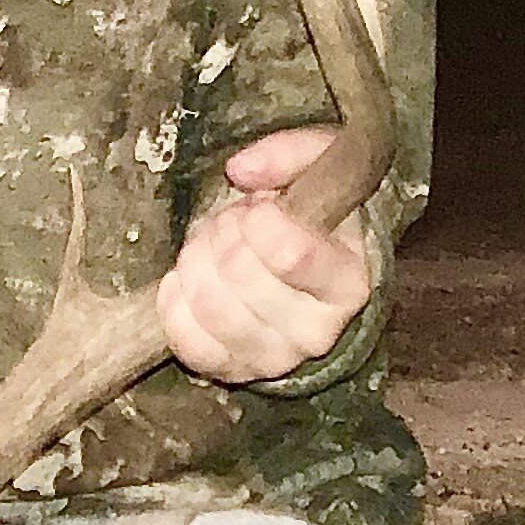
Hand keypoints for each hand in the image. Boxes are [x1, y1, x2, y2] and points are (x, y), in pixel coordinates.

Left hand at [158, 128, 371, 384]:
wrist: (302, 267)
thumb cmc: (313, 214)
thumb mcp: (321, 164)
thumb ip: (291, 152)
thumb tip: (242, 172)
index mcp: (349, 281)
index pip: (289, 254)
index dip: (259, 219)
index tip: (263, 208)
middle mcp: (319, 331)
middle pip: (239, 273)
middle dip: (224, 232)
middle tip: (235, 223)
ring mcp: (275, 358)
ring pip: (210, 306)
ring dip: (197, 261)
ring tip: (213, 248)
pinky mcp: (233, 371)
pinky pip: (187, 341)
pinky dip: (175, 301)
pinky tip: (188, 278)